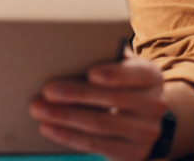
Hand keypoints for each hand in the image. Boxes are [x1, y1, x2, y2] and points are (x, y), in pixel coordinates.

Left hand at [30, 50, 166, 160]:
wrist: (147, 121)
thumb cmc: (122, 83)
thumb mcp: (124, 67)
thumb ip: (107, 55)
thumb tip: (71, 44)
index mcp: (151, 76)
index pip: (135, 74)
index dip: (114, 74)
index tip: (90, 73)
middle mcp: (154, 104)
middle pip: (112, 100)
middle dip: (76, 94)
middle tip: (47, 90)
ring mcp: (145, 133)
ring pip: (100, 124)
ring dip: (65, 117)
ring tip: (38, 109)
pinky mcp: (132, 154)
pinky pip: (96, 145)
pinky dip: (68, 136)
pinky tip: (48, 127)